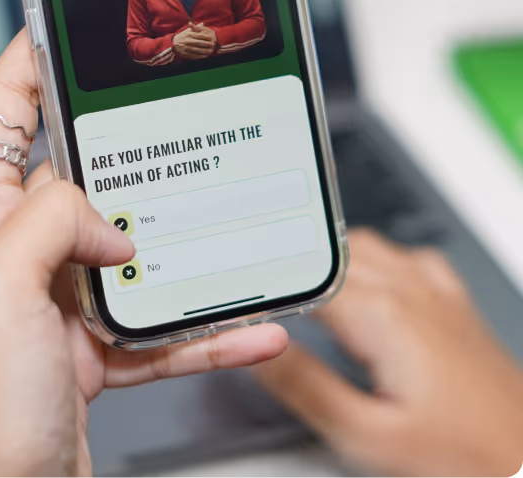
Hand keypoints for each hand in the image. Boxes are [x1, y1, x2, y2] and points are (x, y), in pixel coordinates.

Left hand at [0, 31, 287, 477]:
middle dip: (131, 156)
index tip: (61, 31)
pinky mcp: (99, 350)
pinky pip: (166, 324)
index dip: (26, 69)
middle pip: (83, 177)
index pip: (0, 121)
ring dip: (187, 248)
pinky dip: (210, 325)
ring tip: (230, 232)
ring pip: (136, 252)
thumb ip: (51, 221)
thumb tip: (110, 219)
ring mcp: (63, 303)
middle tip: (174, 131)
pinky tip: (251, 324)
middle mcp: (22, 257)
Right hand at [173, 23, 216, 59]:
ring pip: (196, 50)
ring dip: (204, 51)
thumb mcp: (188, 31)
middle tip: (213, 45)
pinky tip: (205, 56)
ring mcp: (185, 48)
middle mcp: (186, 41)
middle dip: (206, 44)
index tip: (212, 38)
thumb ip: (196, 28)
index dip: (205, 37)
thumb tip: (203, 23)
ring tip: (210, 51)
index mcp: (188, 34)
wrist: (173, 43)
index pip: (198, 35)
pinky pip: (193, 55)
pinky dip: (199, 56)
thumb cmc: (183, 36)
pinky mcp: (185, 54)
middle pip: (198, 43)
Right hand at [255, 229, 522, 477]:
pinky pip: (406, 256)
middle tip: (260, 296)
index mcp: (384, 314)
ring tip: (302, 293)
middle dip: (292, 268)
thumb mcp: (369, 437)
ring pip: (366, 245)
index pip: (303, 279)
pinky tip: (369, 287)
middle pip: (331, 253)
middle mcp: (410, 288)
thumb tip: (255, 346)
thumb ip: (306, 386)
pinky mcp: (453, 300)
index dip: (264, 285)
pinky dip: (376, 261)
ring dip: (329, 260)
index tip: (237, 295)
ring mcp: (436, 288)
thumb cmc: (464, 457)